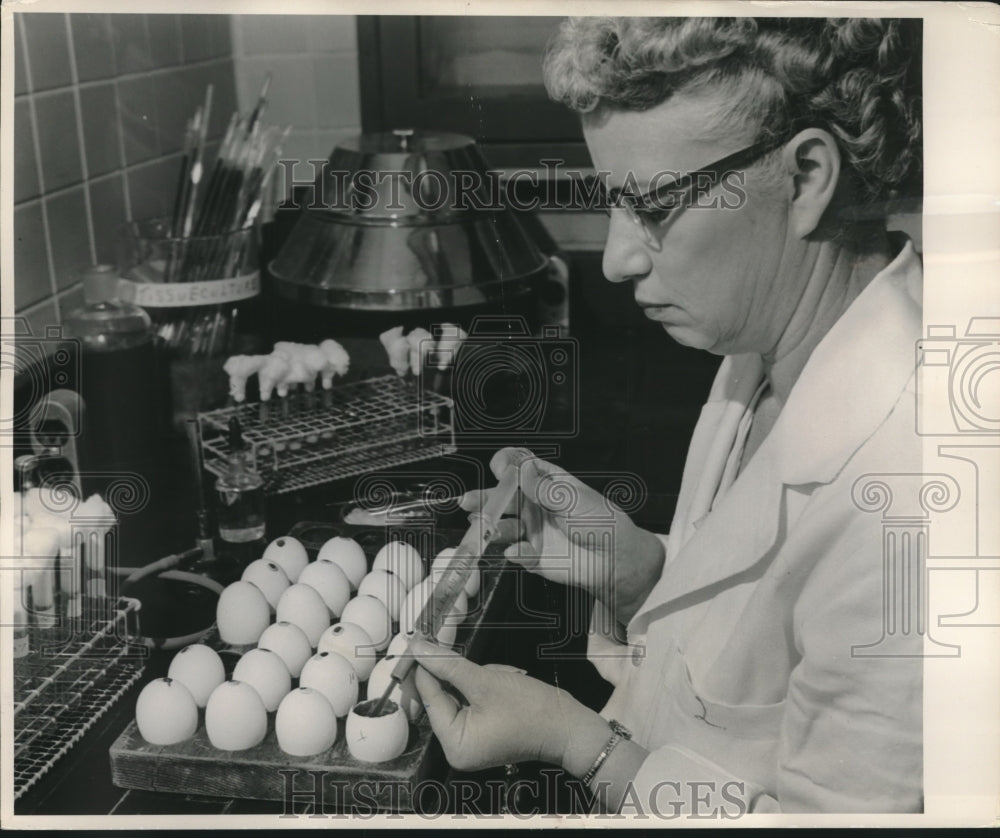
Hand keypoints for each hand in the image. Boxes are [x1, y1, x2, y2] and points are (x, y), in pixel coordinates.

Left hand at [410, 637, 594, 771]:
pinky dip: (485, 686)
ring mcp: (472, 740)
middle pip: (444, 696)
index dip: (425, 667)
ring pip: (460, 693)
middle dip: (462, 674)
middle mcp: (457, 748)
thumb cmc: (531, 709)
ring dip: (479, 677)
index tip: (420, 641)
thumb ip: (448, 665)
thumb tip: (418, 649)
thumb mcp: (486, 681)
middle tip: (478, 660)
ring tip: (504, 676)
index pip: (430, 697)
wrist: (569, 727)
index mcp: (454, 744)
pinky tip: (506, 680)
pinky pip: (473, 700)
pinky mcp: (484, 731)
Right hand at [462, 448, 664, 624]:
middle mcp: (535, 505)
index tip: (498, 467)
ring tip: (480, 528)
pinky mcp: (533, 555)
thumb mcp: (574, 500)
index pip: (520, 467)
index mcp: (547, 483)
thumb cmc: (602, 522)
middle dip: (484, 497)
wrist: (615, 560)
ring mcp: (532, 530)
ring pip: (502, 526)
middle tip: (467, 500)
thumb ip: (544, 488)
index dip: (506, 464)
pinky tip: (513, 550)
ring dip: (489, 526)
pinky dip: (512, 552)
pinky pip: (515, 553)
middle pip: (503, 497)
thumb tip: (519, 469)